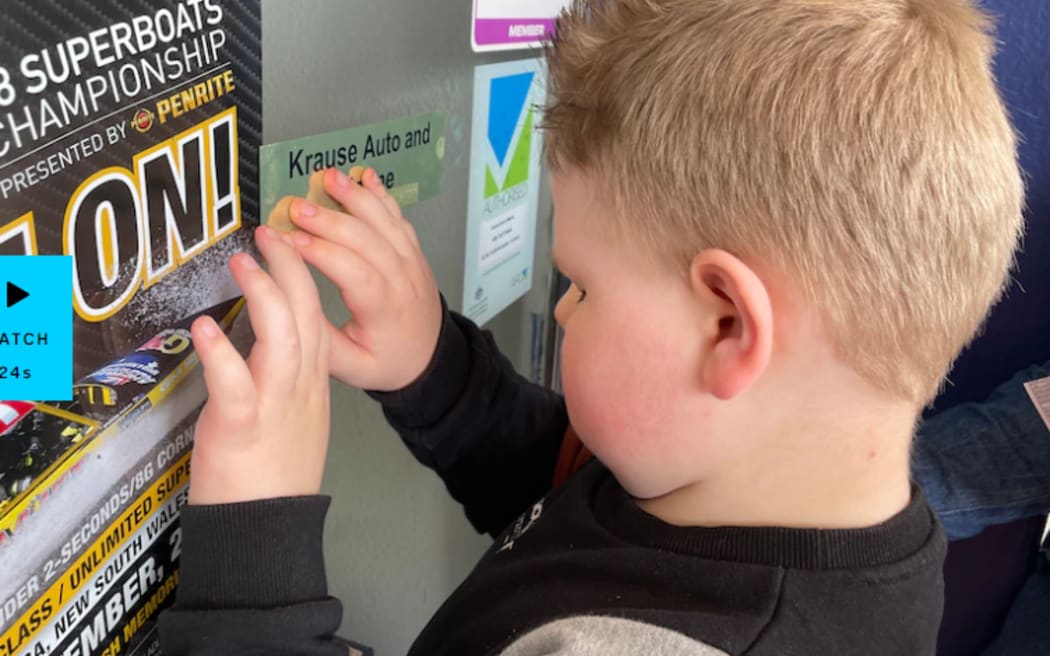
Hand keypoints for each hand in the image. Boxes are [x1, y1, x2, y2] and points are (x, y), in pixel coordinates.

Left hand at [188, 225, 330, 504]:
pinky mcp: (244, 426)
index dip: (302, 276)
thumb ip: (285, 377)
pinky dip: (222, 353)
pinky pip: (236, 383)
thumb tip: (262, 344)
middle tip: (269, 233)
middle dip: (290, 267)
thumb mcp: (296, 417)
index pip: (317, 317)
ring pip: (282, 338)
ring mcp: (276, 404)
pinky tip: (207, 328)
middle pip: (307, 314)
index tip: (287, 245)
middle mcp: (302, 386)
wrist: (268, 527)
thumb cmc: (274, 476)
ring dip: (264, 294)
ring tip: (244, 261)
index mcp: (313, 382)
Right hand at [282, 167, 442, 391]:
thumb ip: (319, 337)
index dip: (319, 252)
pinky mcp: (412, 251)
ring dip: (354, 197)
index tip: (286, 240)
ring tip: (328, 178)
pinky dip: (381, 194)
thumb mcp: (350, 366)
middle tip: (295, 207)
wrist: (430, 358)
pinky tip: (364, 177)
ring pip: (384, 221)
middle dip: (328, 219)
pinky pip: (398, 217)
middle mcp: (401, 280)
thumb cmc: (388, 361)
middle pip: (366, 240)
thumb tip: (286, 303)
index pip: (353, 273)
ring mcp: (410, 261)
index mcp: (384, 310)